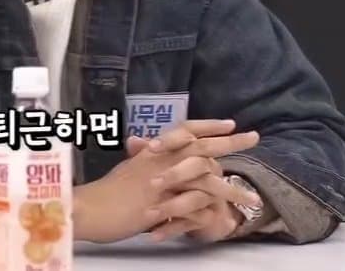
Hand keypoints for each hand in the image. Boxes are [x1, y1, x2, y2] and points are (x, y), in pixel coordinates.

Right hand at [72, 119, 257, 243]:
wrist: (89, 208)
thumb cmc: (107, 191)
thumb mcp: (128, 170)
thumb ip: (142, 159)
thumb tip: (147, 149)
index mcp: (153, 151)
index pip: (184, 130)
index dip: (207, 125)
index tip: (230, 123)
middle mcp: (160, 161)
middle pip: (201, 146)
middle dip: (230, 143)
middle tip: (254, 137)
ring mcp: (161, 183)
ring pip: (204, 178)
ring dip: (232, 189)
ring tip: (253, 200)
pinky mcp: (160, 206)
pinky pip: (193, 206)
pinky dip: (211, 214)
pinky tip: (226, 221)